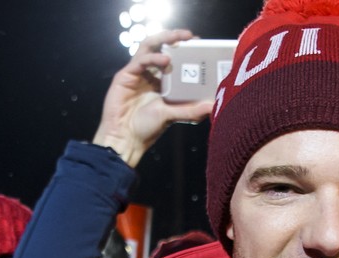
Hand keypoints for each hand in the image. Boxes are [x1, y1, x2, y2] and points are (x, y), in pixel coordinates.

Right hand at [92, 28, 213, 167]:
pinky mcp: (125, 76)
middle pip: (161, 46)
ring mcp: (137, 73)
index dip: (185, 50)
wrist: (125, 139)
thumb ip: (191, 110)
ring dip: (164, 39)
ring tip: (179, 40)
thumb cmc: (147, 129)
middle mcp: (149, 74)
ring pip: (149, 46)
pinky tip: (165, 60)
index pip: (174, 58)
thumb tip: (213, 106)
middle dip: (175, 37)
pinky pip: (140, 60)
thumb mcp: (172, 116)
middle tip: (190, 36)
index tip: (201, 44)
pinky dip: (153, 57)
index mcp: (161, 81)